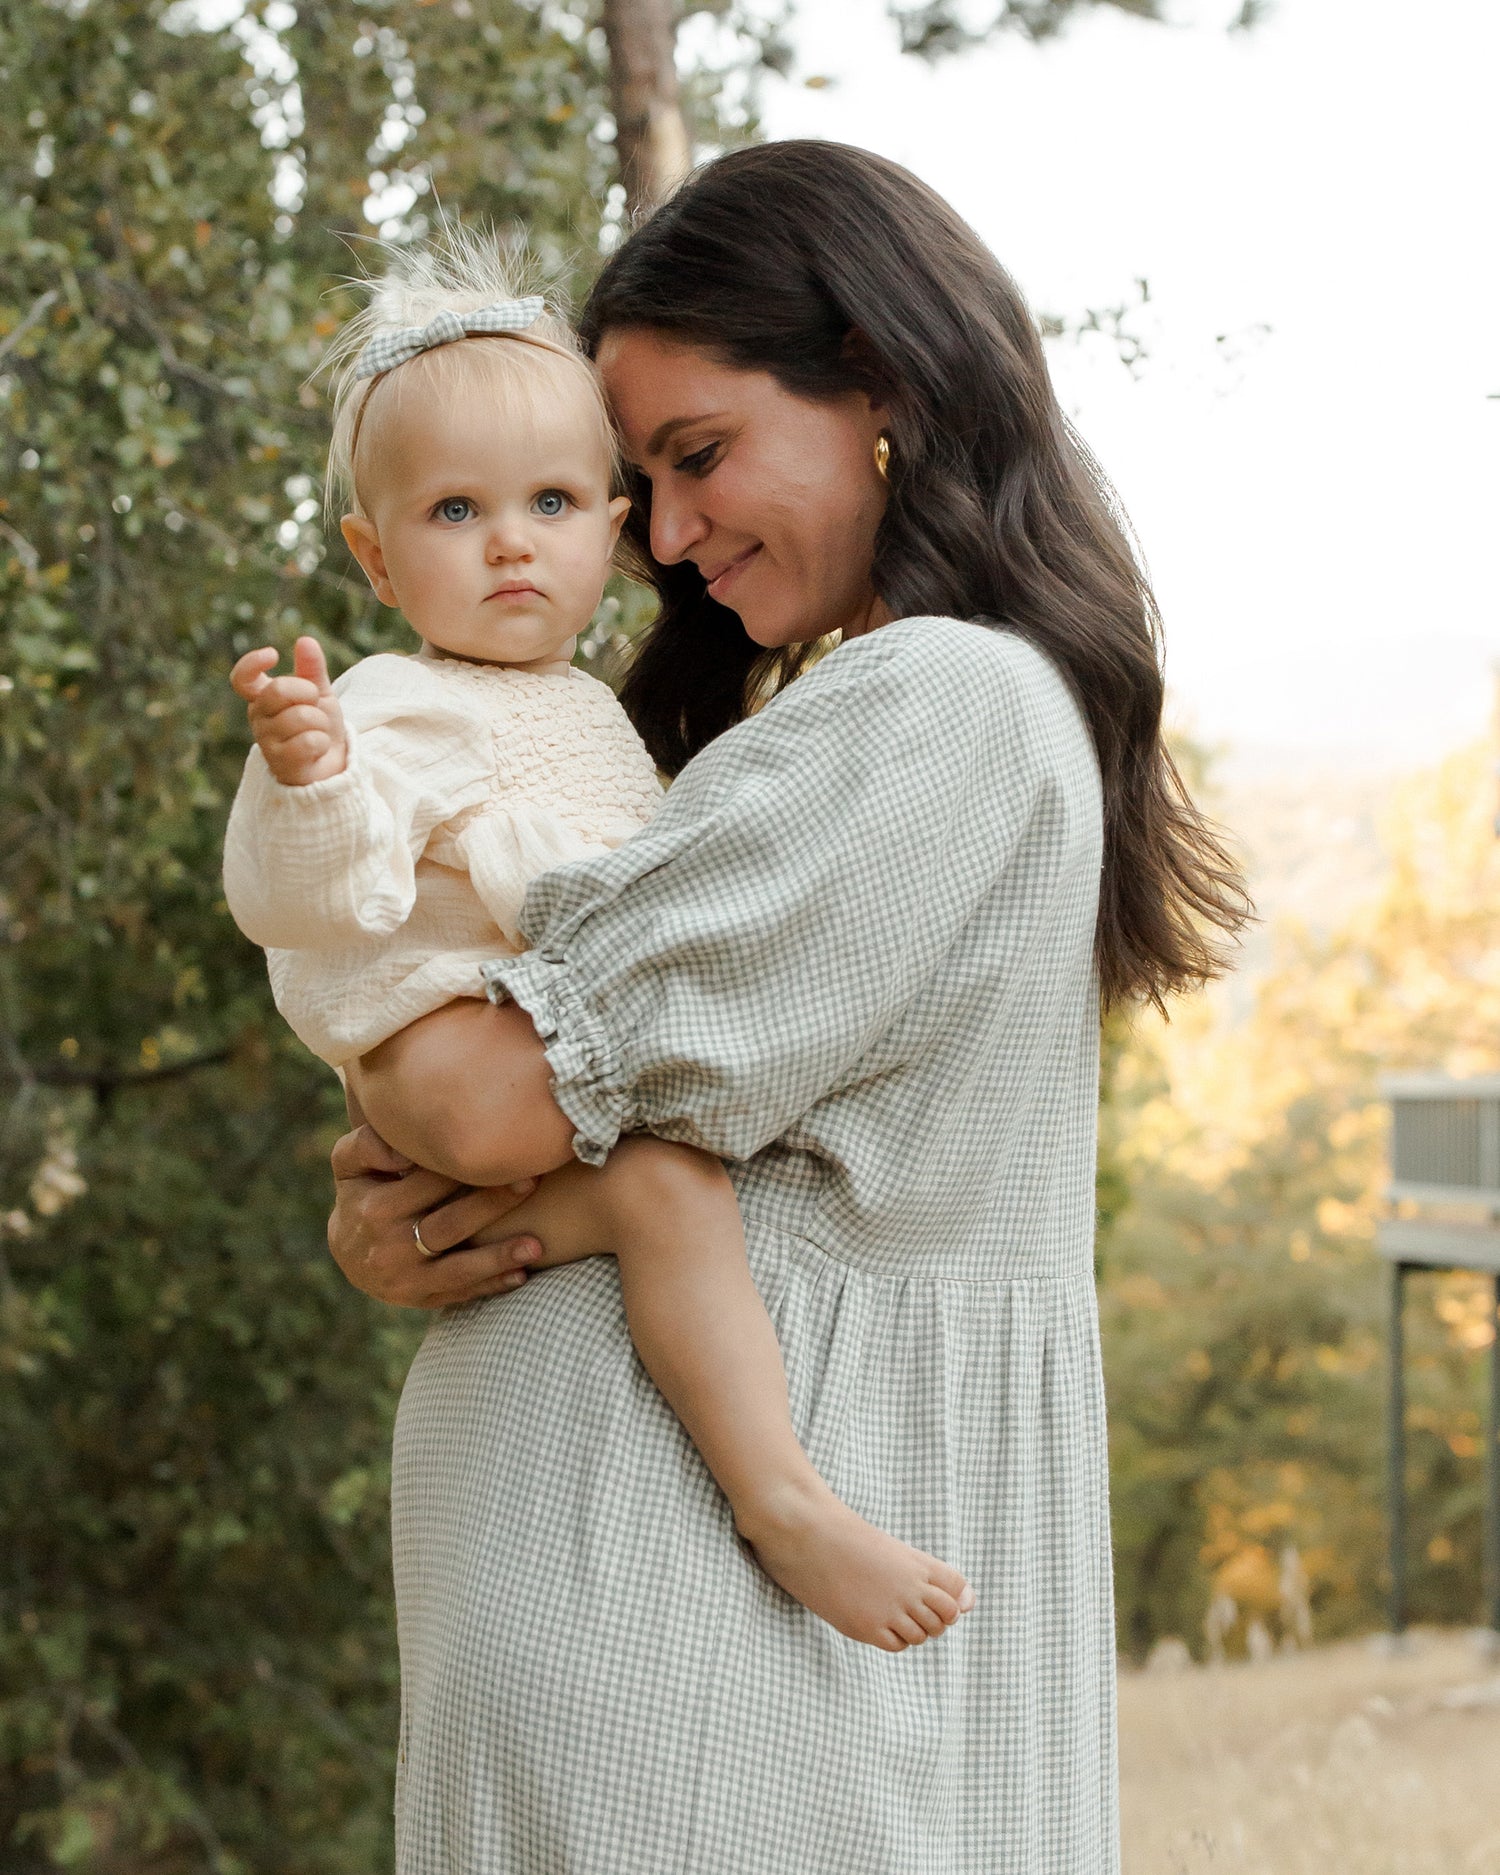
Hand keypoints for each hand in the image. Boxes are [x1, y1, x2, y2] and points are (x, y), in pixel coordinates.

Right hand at [231, 634, 347, 785]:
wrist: (332, 765)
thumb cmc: (320, 726)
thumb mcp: (320, 693)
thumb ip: (312, 669)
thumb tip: (305, 640)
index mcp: (262, 698)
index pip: (242, 679)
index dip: (251, 663)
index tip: (273, 655)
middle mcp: (258, 718)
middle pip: (279, 690)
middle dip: (309, 694)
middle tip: (315, 706)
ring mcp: (266, 742)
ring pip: (301, 717)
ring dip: (321, 724)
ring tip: (317, 733)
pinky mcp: (280, 763)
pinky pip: (308, 741)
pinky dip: (322, 743)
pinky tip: (317, 750)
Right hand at [327, 1125, 547, 1308]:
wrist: (345, 1253)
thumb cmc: (361, 1193)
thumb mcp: (350, 1165)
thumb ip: (368, 1145)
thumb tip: (404, 1148)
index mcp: (377, 1209)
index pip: (428, 1184)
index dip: (464, 1166)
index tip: (501, 1149)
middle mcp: (391, 1248)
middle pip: (450, 1224)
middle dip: (492, 1204)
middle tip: (531, 1181)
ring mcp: (407, 1279)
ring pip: (458, 1269)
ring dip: (498, 1258)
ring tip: (536, 1247)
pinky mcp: (421, 1299)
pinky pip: (460, 1294)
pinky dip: (491, 1286)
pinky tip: (522, 1275)